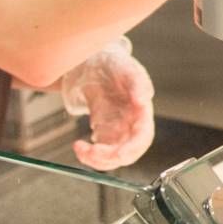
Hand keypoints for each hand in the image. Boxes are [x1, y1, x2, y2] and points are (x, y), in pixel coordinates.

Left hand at [55, 38, 155, 171]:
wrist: (93, 64)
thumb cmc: (113, 64)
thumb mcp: (126, 67)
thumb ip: (138, 82)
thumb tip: (143, 100)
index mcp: (141, 111)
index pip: (143, 136)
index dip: (133, 148)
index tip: (119, 154)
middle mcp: (132, 124)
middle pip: (128, 152)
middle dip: (111, 158)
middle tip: (93, 153)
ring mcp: (117, 130)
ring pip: (113, 156)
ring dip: (98, 160)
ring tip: (81, 149)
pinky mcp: (104, 133)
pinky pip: (100, 152)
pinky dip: (89, 155)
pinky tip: (79, 146)